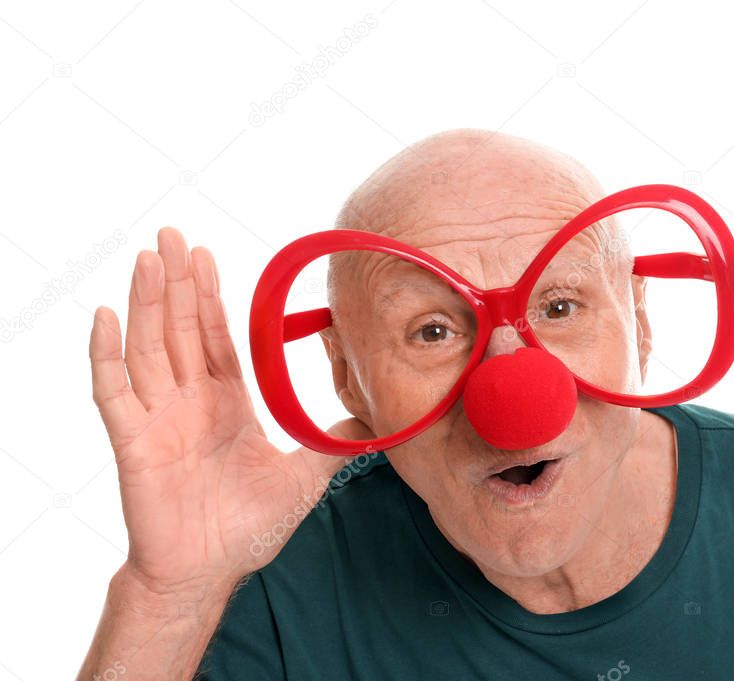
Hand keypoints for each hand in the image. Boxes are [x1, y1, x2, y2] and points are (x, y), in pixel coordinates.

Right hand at [88, 227, 371, 593]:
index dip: (212, 297)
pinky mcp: (133, 442)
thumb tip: (372, 423)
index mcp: (227, 404)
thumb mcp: (303, 477)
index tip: (208, 256)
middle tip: (173, 234)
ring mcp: (159, 418)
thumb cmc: (247, 528)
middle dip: (179, 282)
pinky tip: (106, 315)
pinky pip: (114, 391)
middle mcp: (190, 403)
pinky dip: (106, 354)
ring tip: (149, 257)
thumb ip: (332, 445)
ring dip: (148, 301)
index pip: (217, 338)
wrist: (209, 572)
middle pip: (182, 329)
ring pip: (150, 347)